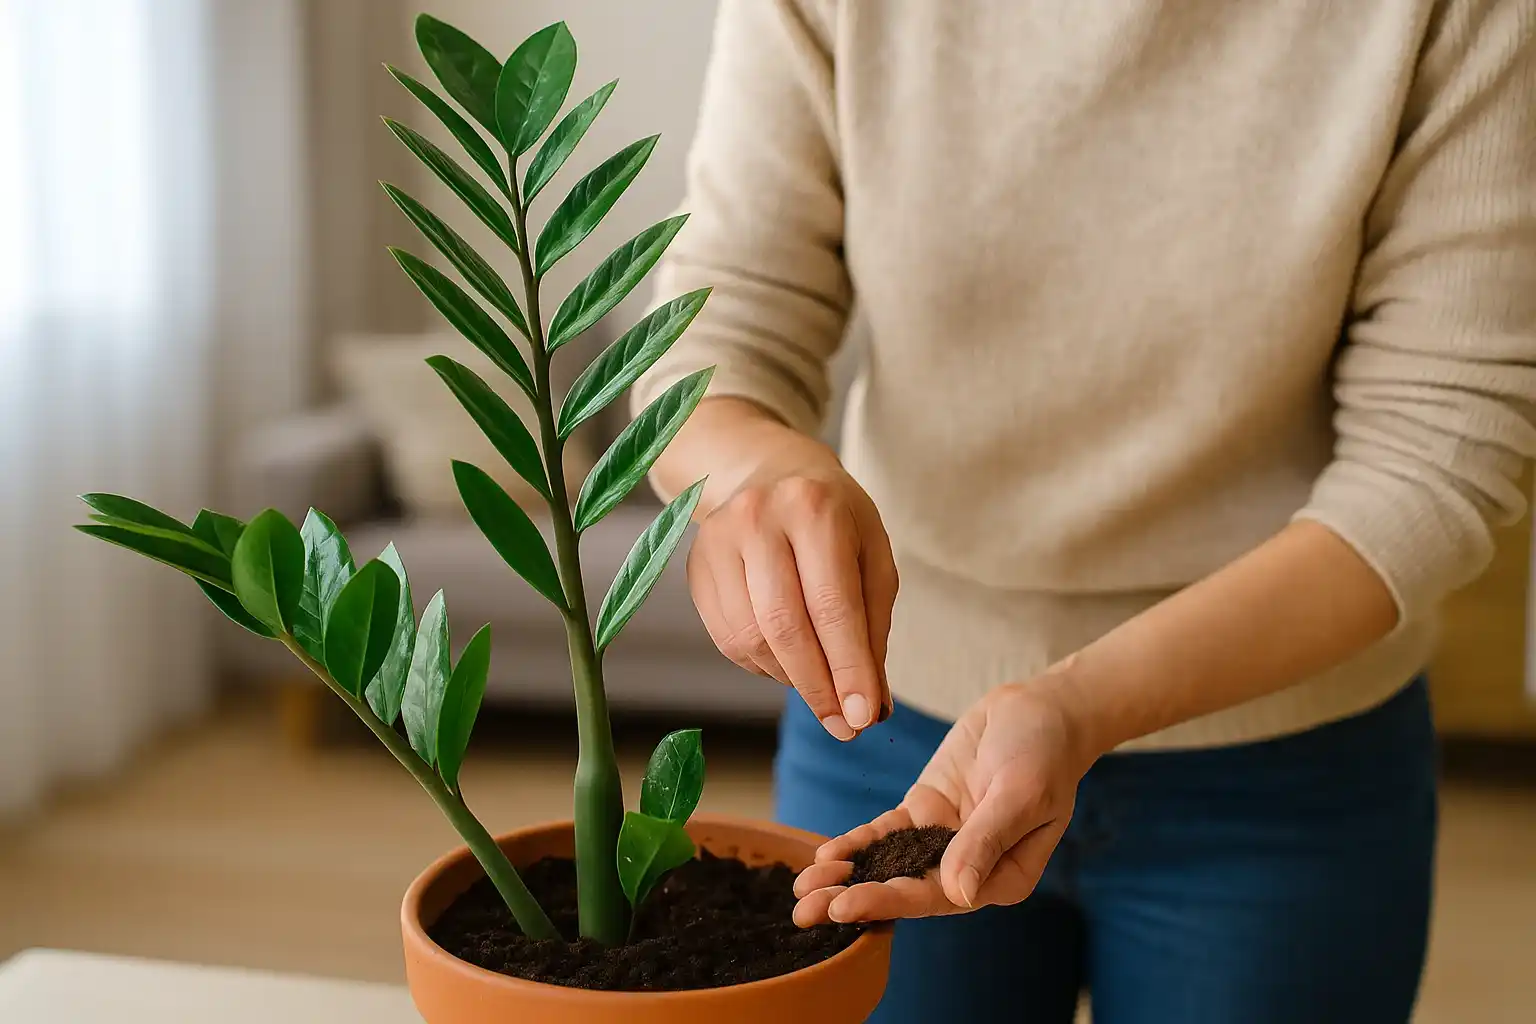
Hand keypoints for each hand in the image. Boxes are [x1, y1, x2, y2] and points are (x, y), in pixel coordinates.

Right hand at [687, 432, 896, 738]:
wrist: (771, 472)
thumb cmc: (835, 521)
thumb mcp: (872, 557)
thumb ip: (873, 629)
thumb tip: (871, 707)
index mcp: (814, 508)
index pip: (832, 604)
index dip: (848, 668)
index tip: (863, 718)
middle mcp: (758, 517)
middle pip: (784, 626)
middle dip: (817, 686)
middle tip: (844, 726)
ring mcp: (717, 540)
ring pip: (751, 639)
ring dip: (790, 677)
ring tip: (819, 680)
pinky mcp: (696, 565)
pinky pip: (727, 638)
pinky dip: (762, 664)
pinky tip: (786, 658)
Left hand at [792, 678, 1095, 923]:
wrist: (1040, 710)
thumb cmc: (1045, 753)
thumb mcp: (1020, 794)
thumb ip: (986, 840)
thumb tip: (958, 894)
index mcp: (1002, 879)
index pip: (936, 897)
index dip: (888, 902)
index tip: (843, 906)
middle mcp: (970, 869)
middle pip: (904, 889)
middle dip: (853, 899)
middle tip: (803, 912)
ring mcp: (944, 840)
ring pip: (888, 864)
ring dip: (845, 877)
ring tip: (800, 888)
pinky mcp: (926, 812)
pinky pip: (886, 833)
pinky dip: (857, 843)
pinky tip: (824, 854)